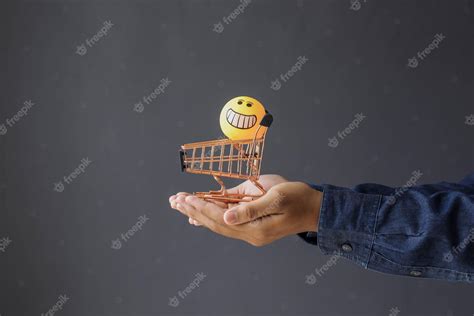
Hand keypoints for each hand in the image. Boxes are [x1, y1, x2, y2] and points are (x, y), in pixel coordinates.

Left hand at [172, 174, 287, 225]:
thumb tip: (226, 218)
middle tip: (174, 201)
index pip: (220, 217)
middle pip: (215, 223)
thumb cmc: (298, 198)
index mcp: (255, 228)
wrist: (315, 208)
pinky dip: (211, 217)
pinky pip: (227, 223)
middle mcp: (250, 234)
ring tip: (180, 205)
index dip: (201, 207)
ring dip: (199, 213)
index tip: (184, 198)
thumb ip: (250, 209)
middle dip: (193, 210)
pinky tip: (198, 216)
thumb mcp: (276, 198)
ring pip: (219, 224)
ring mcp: (251, 232)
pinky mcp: (252, 227)